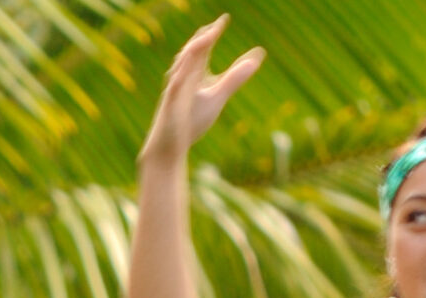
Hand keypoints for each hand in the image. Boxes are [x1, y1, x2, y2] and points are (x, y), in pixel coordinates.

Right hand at [141, 17, 263, 165]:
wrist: (168, 149)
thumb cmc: (190, 123)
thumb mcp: (218, 97)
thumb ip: (234, 78)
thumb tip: (258, 56)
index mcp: (194, 74)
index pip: (203, 50)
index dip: (212, 34)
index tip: (224, 20)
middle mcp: (182, 78)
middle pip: (192, 52)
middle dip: (204, 37)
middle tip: (218, 24)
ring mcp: (175, 90)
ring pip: (182, 65)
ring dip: (194, 49)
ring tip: (208, 36)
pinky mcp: (170, 104)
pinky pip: (175, 85)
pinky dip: (182, 73)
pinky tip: (190, 64)